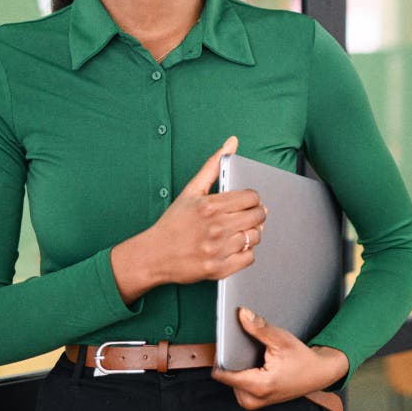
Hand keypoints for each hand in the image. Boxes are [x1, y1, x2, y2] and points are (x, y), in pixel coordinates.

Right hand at [110, 137, 266, 300]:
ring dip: (251, 234)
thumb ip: (213, 165)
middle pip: (257, 217)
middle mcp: (215, 227)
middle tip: (247, 216)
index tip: (247, 202)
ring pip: (255, 237)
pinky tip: (234, 247)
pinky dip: (246, 253)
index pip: (252, 197)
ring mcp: (217, 249)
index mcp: (210, 205)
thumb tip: (232, 142)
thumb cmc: (173, 222)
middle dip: (256, 215)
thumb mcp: (191, 190)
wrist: (154, 254)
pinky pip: (249, 258)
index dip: (252, 199)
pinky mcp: (218, 269)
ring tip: (239, 231)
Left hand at [211, 307, 348, 409]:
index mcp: (259, 386)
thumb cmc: (301, 359)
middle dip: (233, 358)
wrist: (317, 374)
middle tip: (248, 347)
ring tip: (256, 356)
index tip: (226, 340)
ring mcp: (252, 402)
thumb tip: (242, 314)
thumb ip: (259, 328)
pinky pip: (238, 384)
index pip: (222, 374)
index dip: (222, 355)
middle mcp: (252, 399)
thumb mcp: (281, 340)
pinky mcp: (253, 401)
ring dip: (239, 365)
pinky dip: (243, 371)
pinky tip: (256, 363)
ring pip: (231, 379)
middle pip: (226, 375)